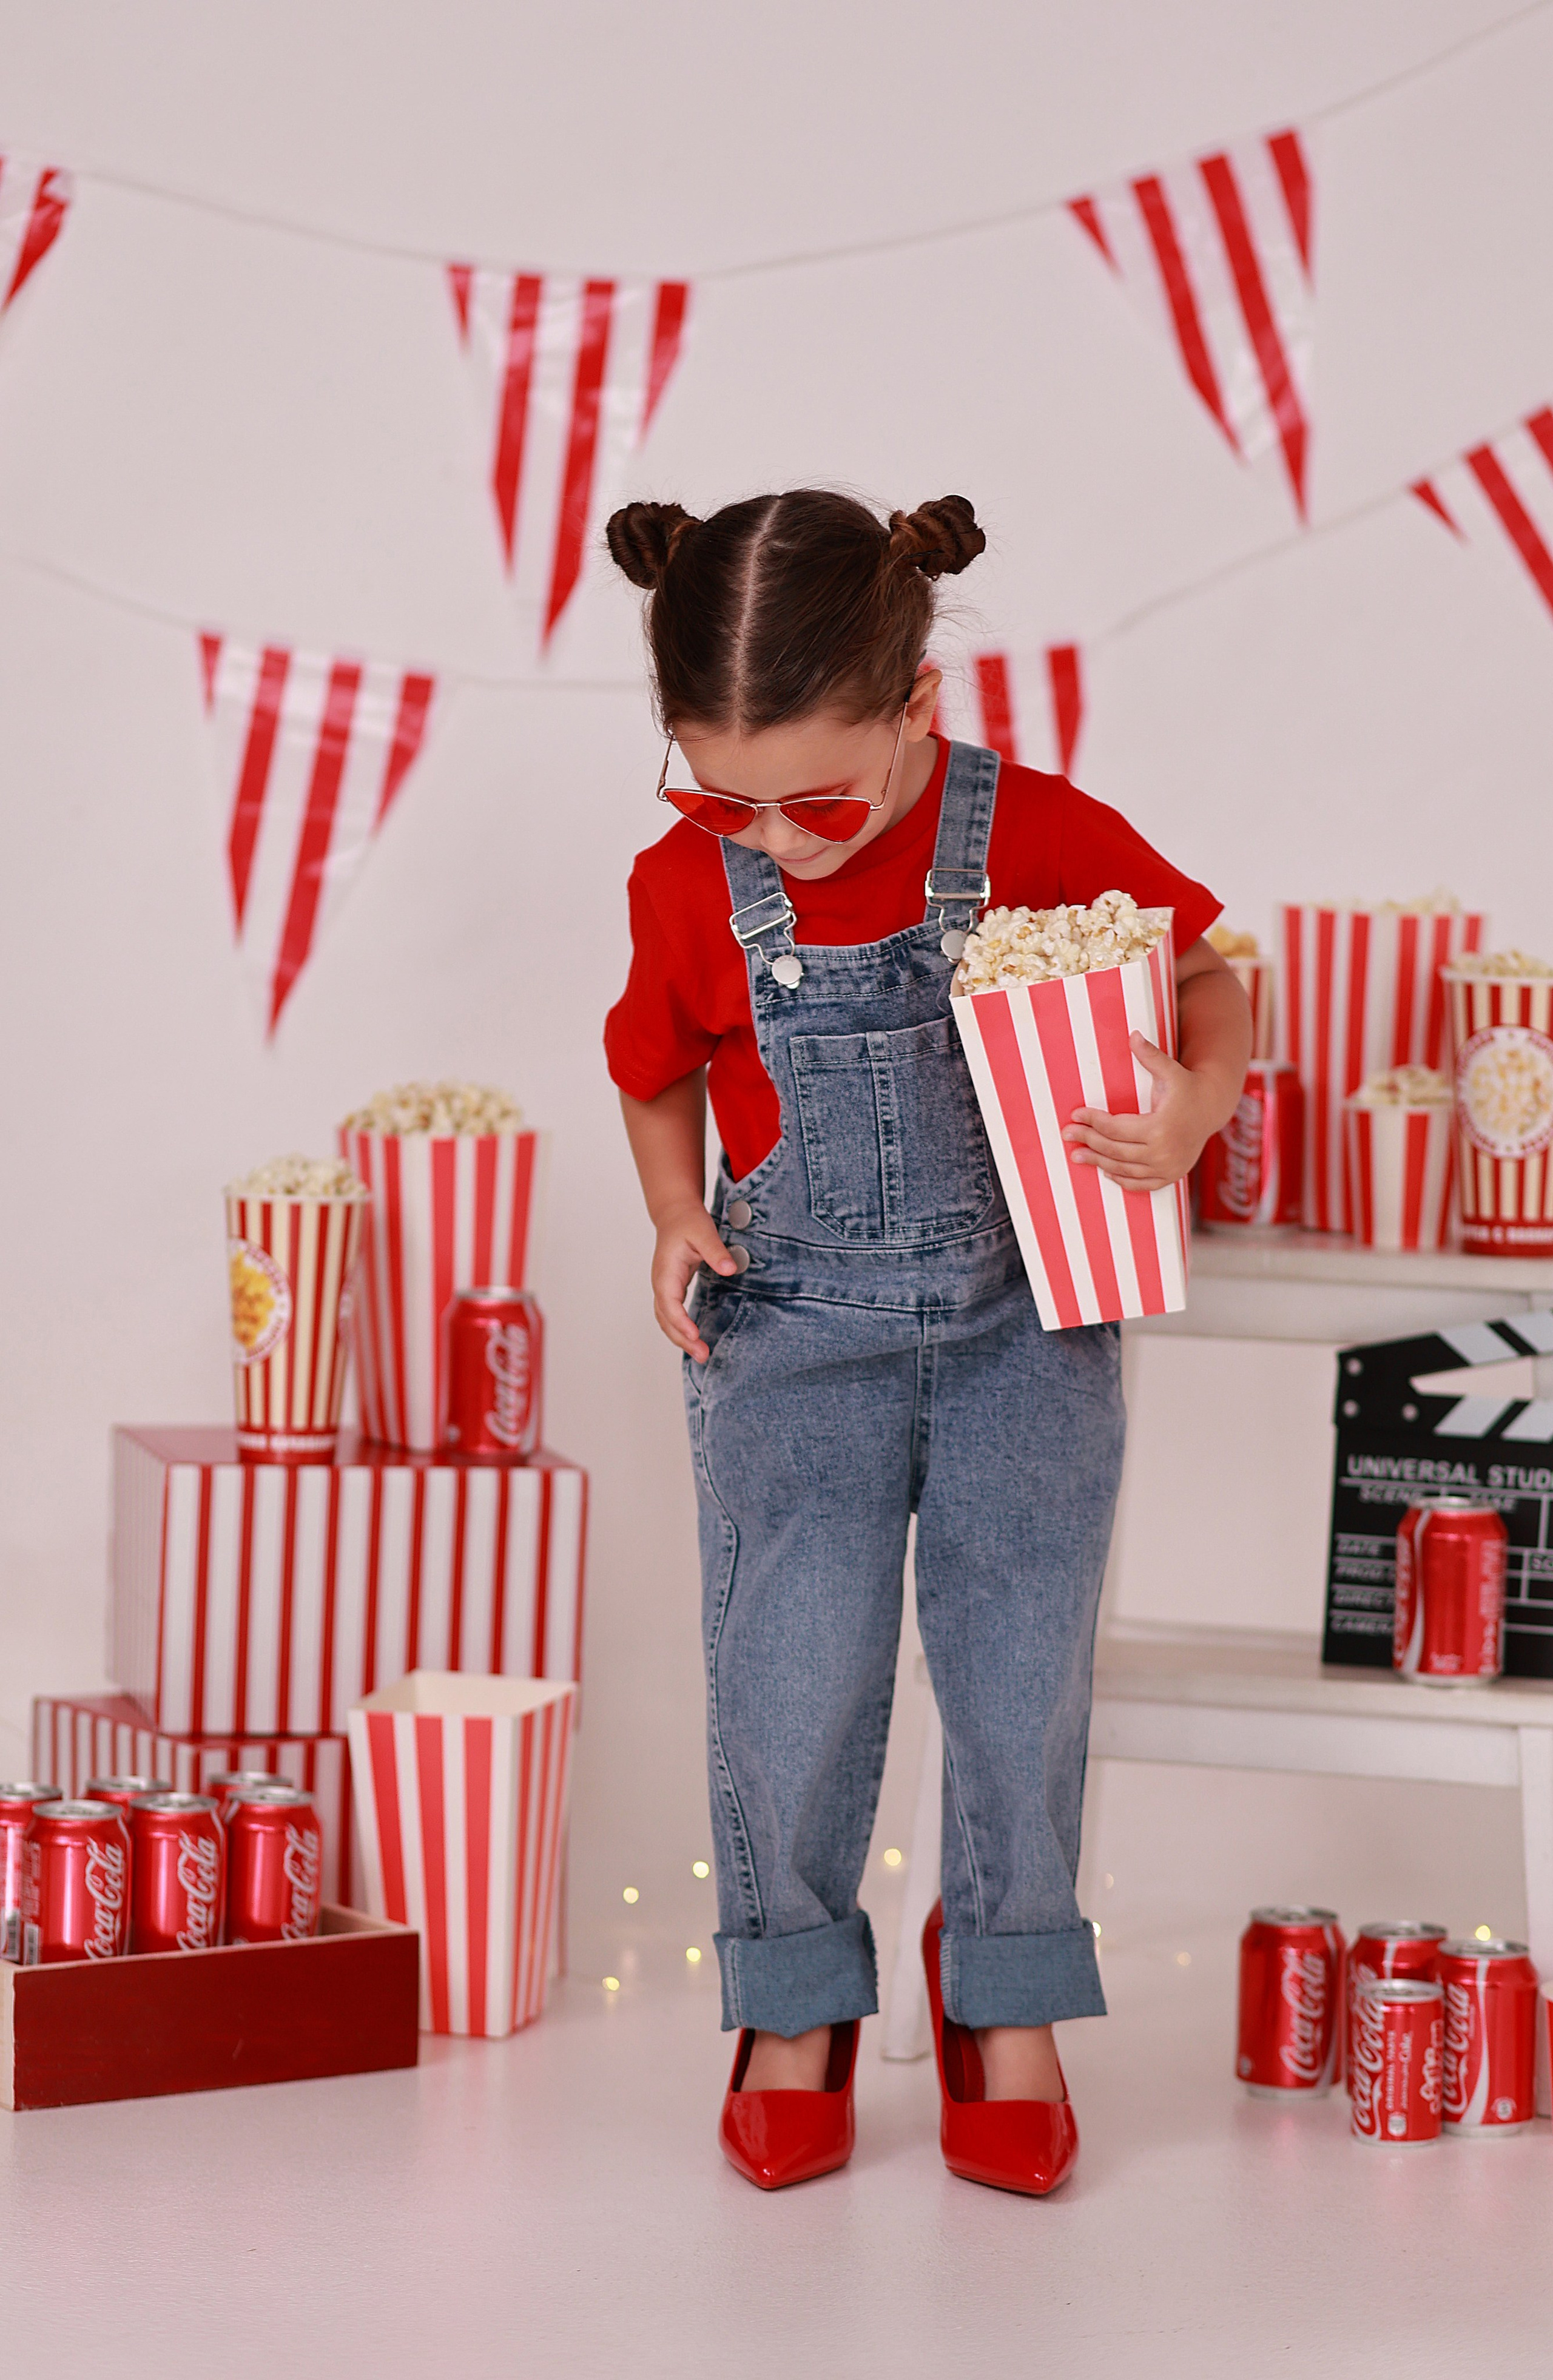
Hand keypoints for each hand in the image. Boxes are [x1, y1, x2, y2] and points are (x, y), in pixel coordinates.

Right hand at [651, 1197, 737, 1361]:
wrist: (675, 1215)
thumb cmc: (688, 1222)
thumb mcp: (704, 1232)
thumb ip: (716, 1251)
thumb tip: (731, 1269)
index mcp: (666, 1270)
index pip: (669, 1301)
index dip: (680, 1320)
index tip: (694, 1334)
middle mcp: (661, 1283)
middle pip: (666, 1318)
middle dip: (682, 1338)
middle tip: (703, 1354)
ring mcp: (664, 1288)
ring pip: (666, 1320)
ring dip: (681, 1339)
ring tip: (701, 1354)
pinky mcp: (671, 1290)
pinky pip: (671, 1316)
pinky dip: (680, 1331)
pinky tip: (694, 1340)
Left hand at [1062, 1032, 1217, 1193]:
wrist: (1211, 1108)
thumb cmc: (1187, 1087)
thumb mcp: (1171, 1070)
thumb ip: (1150, 1055)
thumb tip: (1133, 1034)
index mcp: (1161, 1127)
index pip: (1115, 1128)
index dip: (1092, 1121)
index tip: (1074, 1114)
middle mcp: (1164, 1152)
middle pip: (1115, 1150)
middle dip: (1088, 1142)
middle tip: (1067, 1135)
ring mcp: (1168, 1168)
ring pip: (1124, 1170)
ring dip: (1098, 1163)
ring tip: (1078, 1156)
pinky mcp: (1171, 1176)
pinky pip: (1141, 1184)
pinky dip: (1122, 1180)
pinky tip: (1106, 1172)